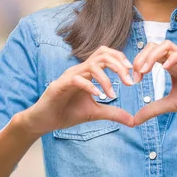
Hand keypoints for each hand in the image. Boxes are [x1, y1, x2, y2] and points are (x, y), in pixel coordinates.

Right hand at [20, 46, 135, 135]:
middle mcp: (79, 70)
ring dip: (106, 79)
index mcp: (88, 72)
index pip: (105, 54)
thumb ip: (114, 113)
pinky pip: (77, 80)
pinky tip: (99, 96)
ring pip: (91, 65)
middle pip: (102, 55)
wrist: (44, 122)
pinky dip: (90, 86)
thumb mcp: (96, 113)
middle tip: (129, 83)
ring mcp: (69, 76)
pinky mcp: (59, 86)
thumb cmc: (67, 112)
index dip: (121, 59)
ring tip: (112, 94)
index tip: (132, 73)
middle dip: (119, 66)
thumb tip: (133, 121)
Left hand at [132, 41, 176, 125]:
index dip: (138, 63)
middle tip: (137, 74)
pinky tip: (164, 69)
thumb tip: (133, 121)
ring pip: (167, 45)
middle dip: (141, 57)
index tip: (134, 80)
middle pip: (154, 45)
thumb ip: (153, 109)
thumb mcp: (170, 105)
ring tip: (145, 70)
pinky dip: (173, 58)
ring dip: (153, 55)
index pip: (149, 54)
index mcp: (169, 65)